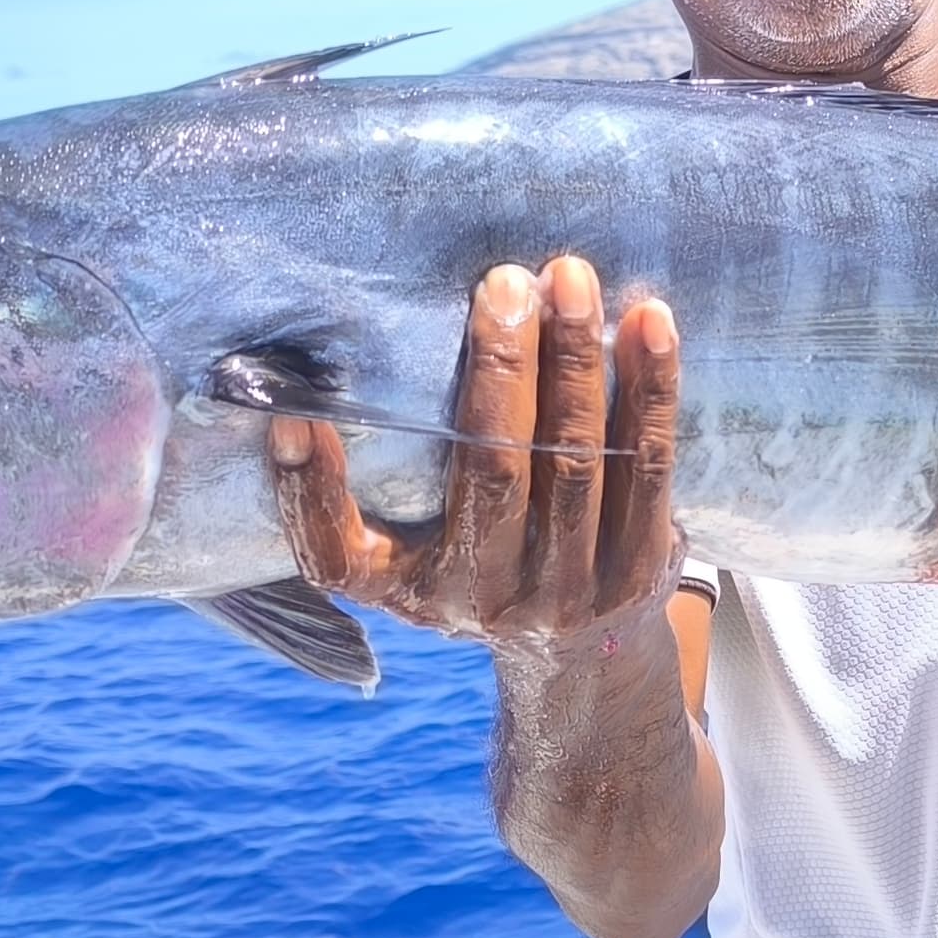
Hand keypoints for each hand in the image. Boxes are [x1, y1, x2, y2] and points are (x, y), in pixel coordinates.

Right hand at [267, 255, 683, 641]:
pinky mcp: (642, 562)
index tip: (296, 417)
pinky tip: (649, 321)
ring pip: (580, 458)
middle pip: (496, 469)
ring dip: (578, 362)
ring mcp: (576, 583)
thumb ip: (331, 506)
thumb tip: (285, 416)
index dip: (308, 493)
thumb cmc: (460, 576)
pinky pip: (650, 463)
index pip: (341, 555)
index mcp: (416, 590)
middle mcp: (494, 594)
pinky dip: (652, 389)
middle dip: (501, 369)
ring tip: (571, 278)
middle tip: (504, 283)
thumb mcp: (389, 568)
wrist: (575, 659)